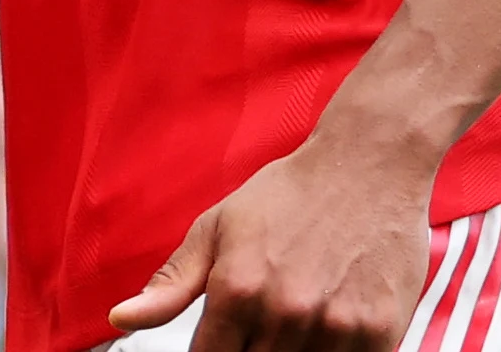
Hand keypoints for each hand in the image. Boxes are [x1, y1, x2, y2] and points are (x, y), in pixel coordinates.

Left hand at [107, 136, 432, 351]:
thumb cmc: (289, 194)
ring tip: (291, 324)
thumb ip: (170, 284)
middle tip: (258, 325)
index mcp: (237, 290)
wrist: (367, 166)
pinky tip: (324, 331)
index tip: (219, 342)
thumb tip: (120, 318)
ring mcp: (336, 328)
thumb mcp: (216, 229)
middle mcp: (284, 314)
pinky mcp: (380, 334)